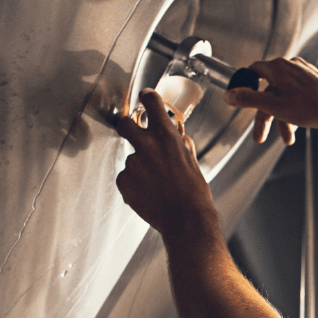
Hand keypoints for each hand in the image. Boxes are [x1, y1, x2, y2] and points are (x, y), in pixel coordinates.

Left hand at [116, 89, 218, 239]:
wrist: (186, 219)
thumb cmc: (194, 193)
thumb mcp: (193, 161)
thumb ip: (181, 145)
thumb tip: (178, 138)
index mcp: (166, 135)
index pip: (150, 102)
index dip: (147, 98)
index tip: (145, 98)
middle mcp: (146, 145)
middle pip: (124, 124)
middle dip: (127, 126)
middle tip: (133, 135)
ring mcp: (132, 163)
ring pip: (131, 159)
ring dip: (140, 168)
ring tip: (156, 185)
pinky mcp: (123, 181)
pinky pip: (127, 178)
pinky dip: (135, 184)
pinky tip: (149, 194)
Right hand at [225, 57, 317, 145]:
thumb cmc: (309, 108)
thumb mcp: (272, 106)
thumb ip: (248, 99)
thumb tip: (229, 95)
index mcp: (278, 68)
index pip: (254, 71)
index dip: (246, 84)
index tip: (241, 95)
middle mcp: (292, 66)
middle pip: (270, 90)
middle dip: (266, 116)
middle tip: (260, 137)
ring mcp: (306, 73)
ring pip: (286, 96)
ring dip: (282, 119)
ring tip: (287, 137)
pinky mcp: (317, 82)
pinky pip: (300, 97)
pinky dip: (295, 112)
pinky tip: (298, 127)